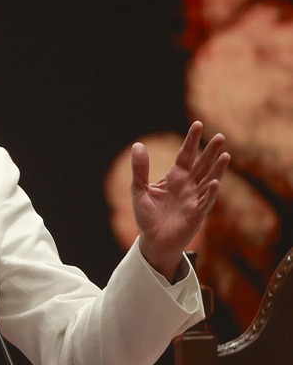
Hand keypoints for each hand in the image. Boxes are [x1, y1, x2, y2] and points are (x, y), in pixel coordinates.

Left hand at [132, 121, 229, 280]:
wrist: (152, 240)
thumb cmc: (147, 215)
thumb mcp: (138, 189)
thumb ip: (140, 169)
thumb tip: (138, 145)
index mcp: (174, 177)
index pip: (185, 155)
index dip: (191, 141)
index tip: (198, 124)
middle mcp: (187, 186)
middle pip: (201, 165)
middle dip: (210, 151)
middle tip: (220, 136)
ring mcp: (193, 199)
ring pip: (208, 180)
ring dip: (217, 169)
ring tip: (226, 155)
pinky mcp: (195, 214)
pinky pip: (204, 202)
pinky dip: (209, 193)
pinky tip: (214, 182)